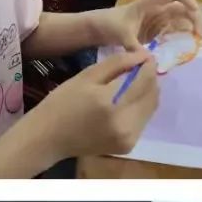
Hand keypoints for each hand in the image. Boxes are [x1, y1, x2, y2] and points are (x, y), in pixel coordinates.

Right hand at [34, 50, 159, 160]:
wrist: (48, 139)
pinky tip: (126, 102)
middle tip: (138, 69)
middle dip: (150, 78)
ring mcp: (128, 138)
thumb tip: (144, 56)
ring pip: (151, 107)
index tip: (145, 56)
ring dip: (147, 93)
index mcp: (111, 103)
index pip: (145, 79)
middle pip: (153, 94)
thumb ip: (117, 64)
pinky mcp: (128, 146)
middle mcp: (125, 123)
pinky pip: (143, 120)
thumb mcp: (86, 76)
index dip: (149, 64)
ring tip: (132, 84)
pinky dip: (139, 108)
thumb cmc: (61, 104)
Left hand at [89, 0, 201, 50]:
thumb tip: (149, 61)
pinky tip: (186, 46)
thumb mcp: (122, 35)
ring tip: (196, 41)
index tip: (194, 12)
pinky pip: (173, 31)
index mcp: (150, 2)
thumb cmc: (109, 24)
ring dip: (190, 27)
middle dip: (195, 18)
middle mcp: (158, 8)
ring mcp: (158, 19)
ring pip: (181, 19)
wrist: (97, 28)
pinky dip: (181, 37)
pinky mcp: (156, 30)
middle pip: (183, 7)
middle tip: (199, 35)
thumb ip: (135, 47)